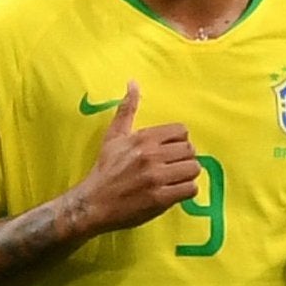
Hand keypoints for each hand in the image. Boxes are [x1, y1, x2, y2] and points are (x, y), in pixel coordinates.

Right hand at [73, 82, 200, 234]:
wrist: (92, 204)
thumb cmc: (104, 170)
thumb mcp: (113, 137)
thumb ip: (127, 110)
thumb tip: (133, 82)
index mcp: (143, 138)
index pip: (181, 131)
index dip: (178, 142)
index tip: (168, 152)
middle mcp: (151, 155)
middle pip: (190, 150)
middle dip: (183, 159)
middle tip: (171, 168)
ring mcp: (156, 177)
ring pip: (193, 169)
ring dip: (186, 176)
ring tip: (173, 180)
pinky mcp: (160, 198)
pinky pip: (190, 189)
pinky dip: (185, 191)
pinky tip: (173, 192)